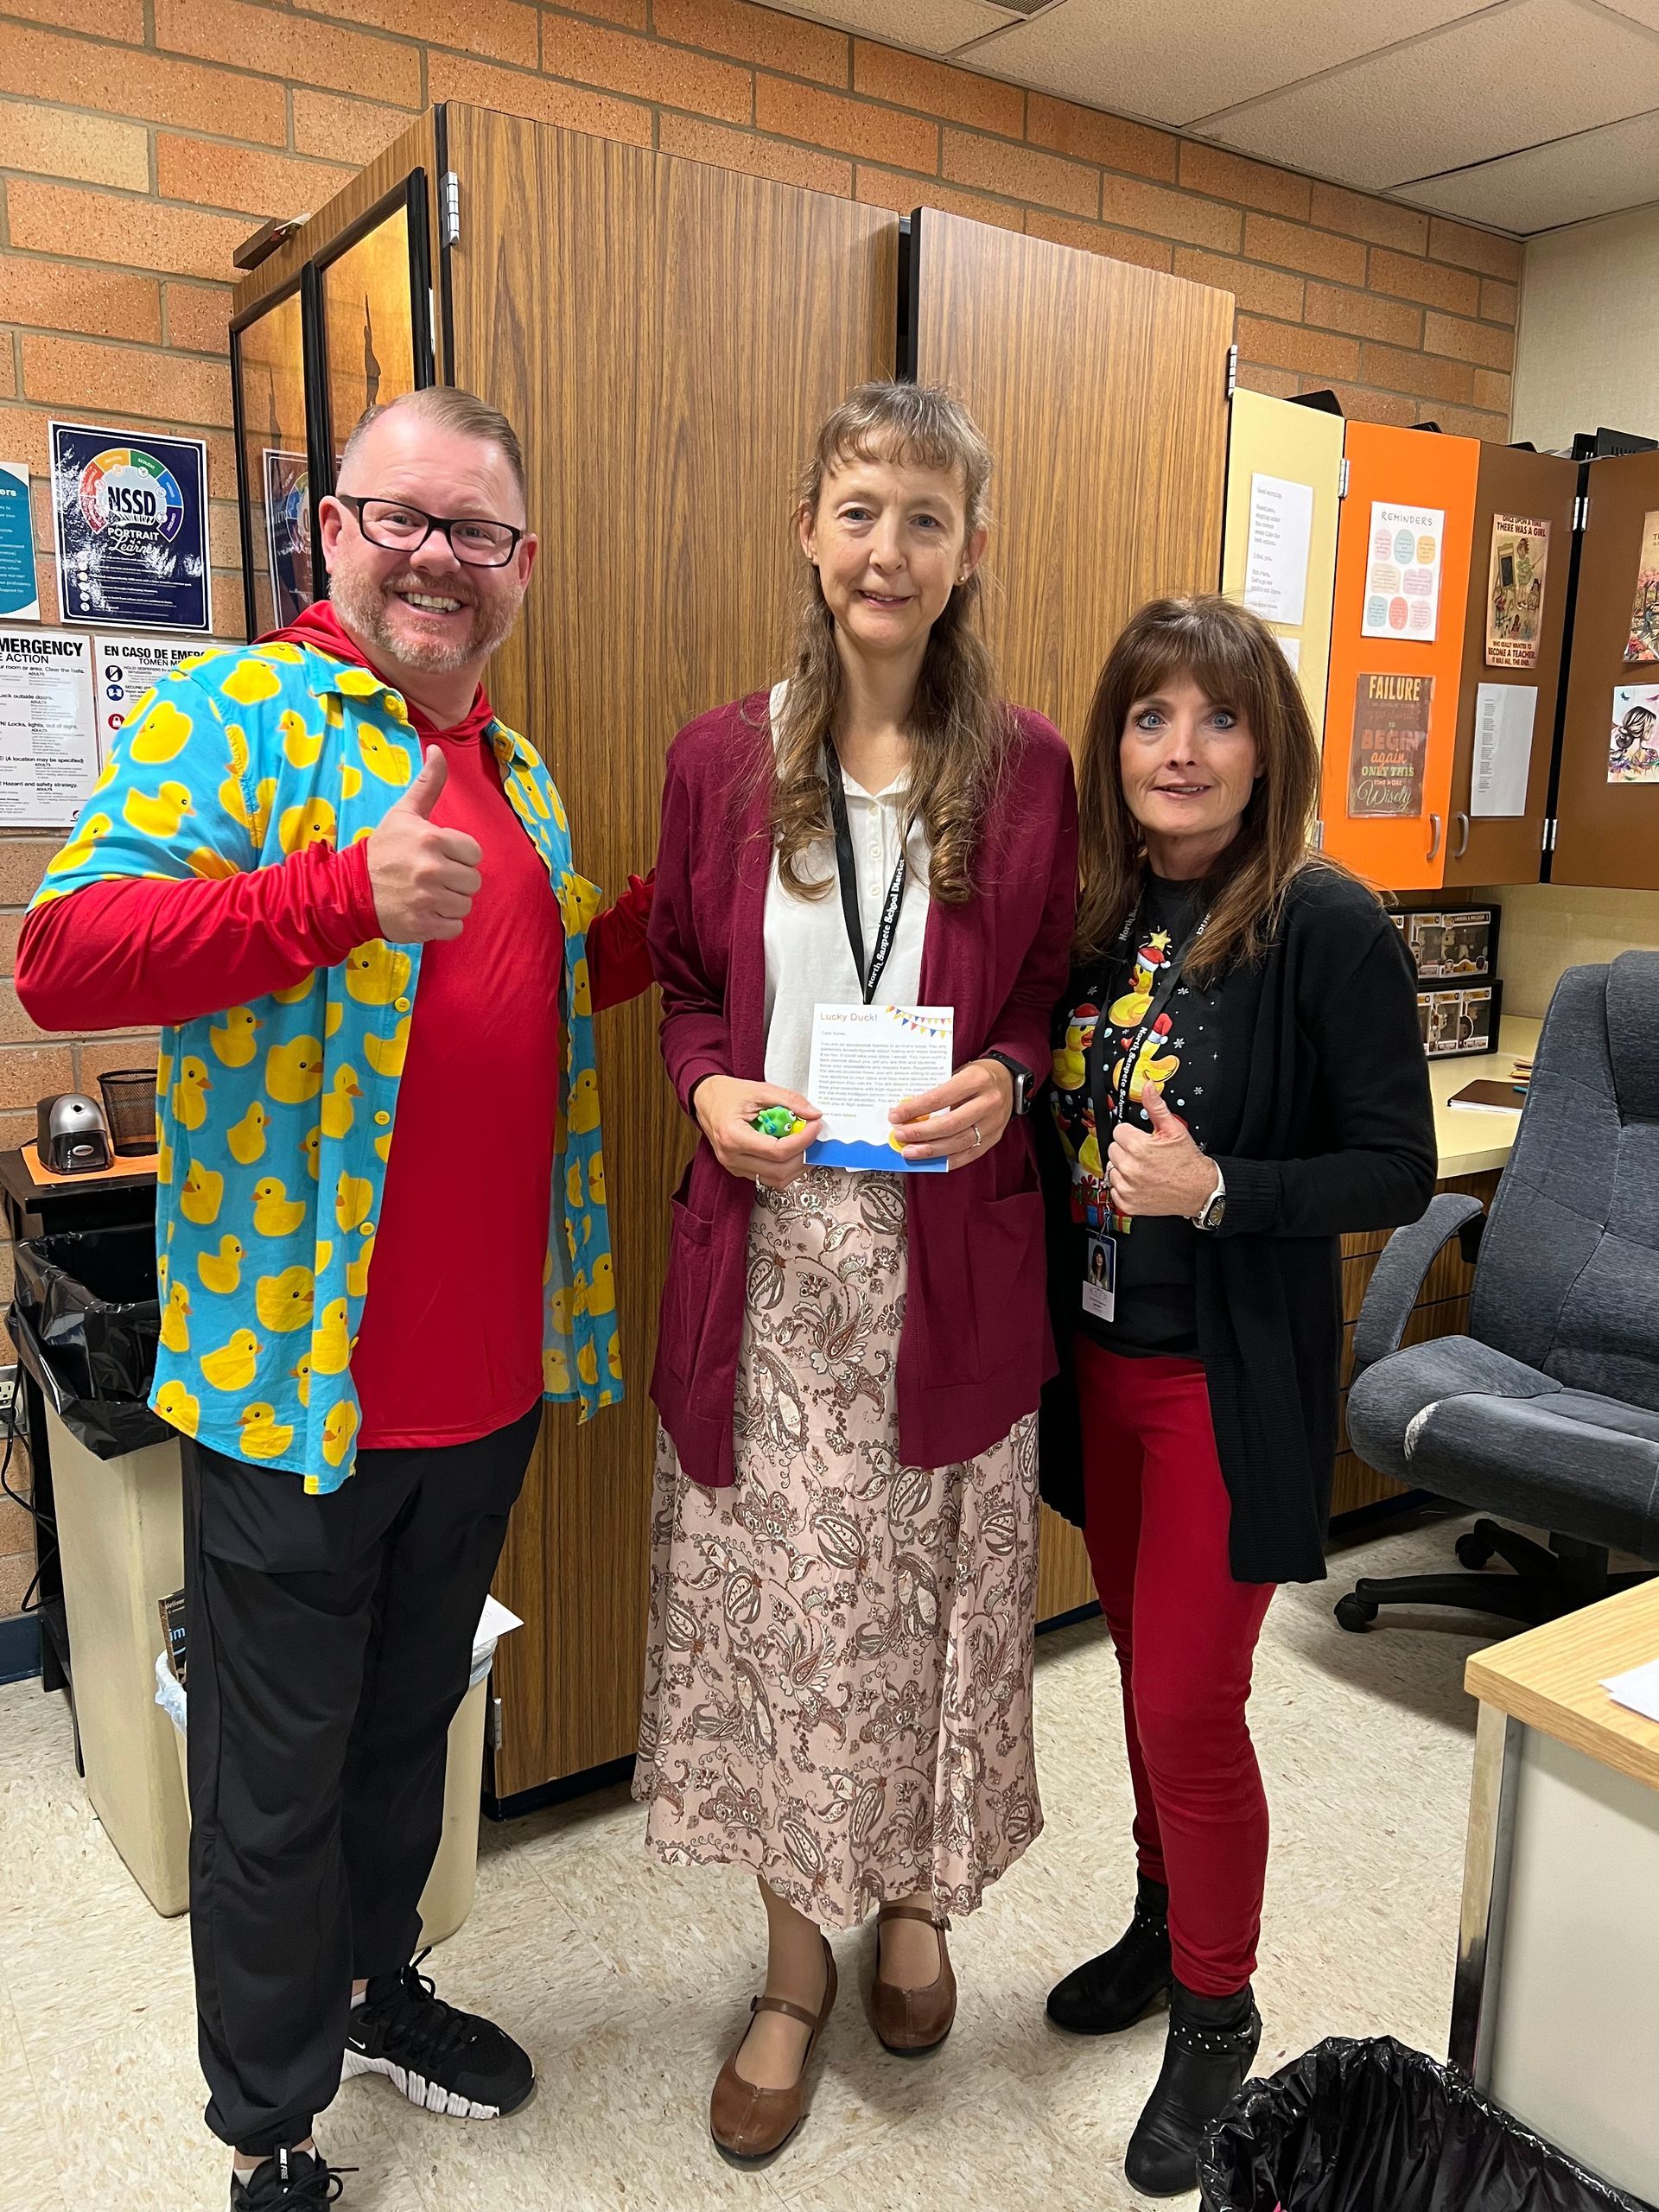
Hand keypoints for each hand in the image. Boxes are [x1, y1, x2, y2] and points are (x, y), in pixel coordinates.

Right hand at [366, 747, 482, 942]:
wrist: (349, 890)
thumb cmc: (382, 849)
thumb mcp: (404, 813)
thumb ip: (428, 784)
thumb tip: (438, 748)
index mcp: (431, 840)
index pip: (474, 853)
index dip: (460, 856)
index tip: (439, 856)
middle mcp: (431, 869)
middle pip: (473, 881)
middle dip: (456, 880)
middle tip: (431, 877)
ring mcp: (427, 900)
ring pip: (465, 905)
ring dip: (450, 902)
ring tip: (427, 894)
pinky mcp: (423, 926)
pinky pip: (454, 927)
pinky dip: (443, 923)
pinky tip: (425, 911)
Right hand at [693, 1075, 821, 1190]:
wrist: (706, 1100)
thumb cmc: (727, 1095)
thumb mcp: (760, 1089)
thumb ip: (789, 1100)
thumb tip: (813, 1114)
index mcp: (733, 1136)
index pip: (777, 1151)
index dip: (802, 1141)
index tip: (815, 1126)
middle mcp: (731, 1157)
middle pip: (779, 1170)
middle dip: (803, 1154)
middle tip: (813, 1135)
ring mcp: (734, 1166)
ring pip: (775, 1179)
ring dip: (796, 1165)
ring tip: (804, 1144)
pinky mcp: (739, 1169)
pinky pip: (768, 1177)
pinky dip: (785, 1167)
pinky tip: (790, 1150)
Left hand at [888, 1057, 1012, 1168]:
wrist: (1008, 1080)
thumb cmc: (978, 1074)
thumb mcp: (959, 1071)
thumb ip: (938, 1090)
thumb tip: (907, 1110)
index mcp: (977, 1079)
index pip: (940, 1097)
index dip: (915, 1108)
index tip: (895, 1115)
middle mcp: (989, 1102)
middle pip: (950, 1124)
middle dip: (921, 1133)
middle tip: (899, 1135)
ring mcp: (994, 1122)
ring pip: (959, 1142)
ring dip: (931, 1150)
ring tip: (910, 1152)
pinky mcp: (995, 1137)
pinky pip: (970, 1154)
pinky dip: (948, 1160)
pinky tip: (931, 1161)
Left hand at [1106, 1083, 1217, 1216]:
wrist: (1200, 1189)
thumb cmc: (1188, 1162)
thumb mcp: (1174, 1129)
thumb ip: (1156, 1107)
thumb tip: (1147, 1088)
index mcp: (1138, 1147)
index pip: (1118, 1132)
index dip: (1132, 1134)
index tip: (1142, 1140)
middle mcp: (1130, 1168)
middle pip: (1113, 1149)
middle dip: (1127, 1150)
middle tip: (1145, 1155)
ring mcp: (1128, 1187)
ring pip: (1112, 1169)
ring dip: (1124, 1168)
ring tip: (1144, 1169)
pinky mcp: (1128, 1203)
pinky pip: (1115, 1189)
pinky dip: (1125, 1187)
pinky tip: (1140, 1183)